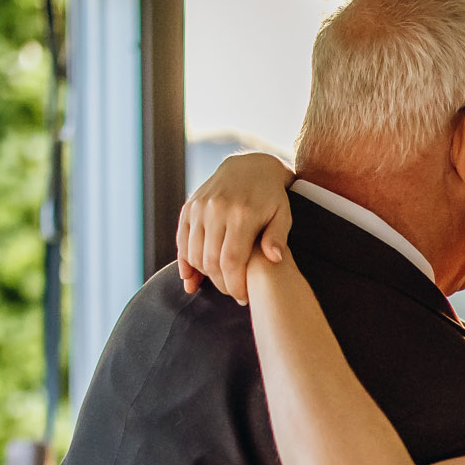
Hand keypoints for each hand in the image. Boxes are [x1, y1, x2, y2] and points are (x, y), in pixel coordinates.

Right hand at [177, 153, 293, 303]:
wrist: (250, 167)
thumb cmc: (271, 197)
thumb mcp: (283, 214)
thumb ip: (278, 237)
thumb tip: (274, 259)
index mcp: (242, 214)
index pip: (232, 261)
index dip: (234, 285)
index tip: (242, 298)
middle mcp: (216, 210)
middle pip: (210, 261)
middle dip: (221, 284)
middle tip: (232, 293)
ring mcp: (199, 208)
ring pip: (193, 253)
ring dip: (204, 275)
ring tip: (219, 283)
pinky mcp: (189, 208)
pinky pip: (181, 240)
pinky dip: (185, 261)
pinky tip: (191, 278)